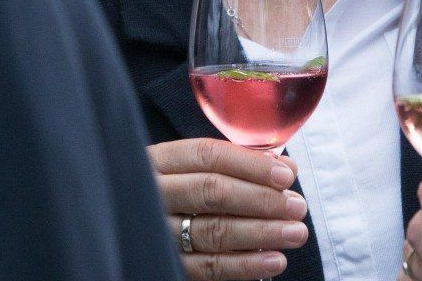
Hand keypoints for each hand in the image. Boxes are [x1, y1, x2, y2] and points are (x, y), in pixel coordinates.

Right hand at [151, 137, 308, 279]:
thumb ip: (233, 164)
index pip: (206, 155)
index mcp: (158, 160)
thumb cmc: (174, 190)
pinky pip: (208, 267)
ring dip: (261, 232)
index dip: (250, 164)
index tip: (286, 175)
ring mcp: (156, 232)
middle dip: (261, 199)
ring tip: (295, 233)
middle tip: (297, 207)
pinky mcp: (167, 263)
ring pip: (213, 231)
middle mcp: (153, 193)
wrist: (125, 227)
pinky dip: (244, 265)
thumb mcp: (189, 170)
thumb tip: (283, 168)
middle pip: (212, 191)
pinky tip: (273, 260)